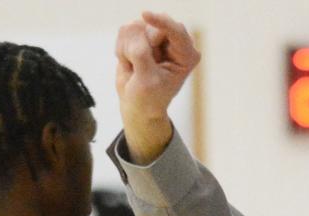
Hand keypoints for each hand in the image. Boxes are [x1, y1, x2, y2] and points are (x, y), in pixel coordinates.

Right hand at [115, 11, 199, 160]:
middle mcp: (174, 42)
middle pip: (153, 26)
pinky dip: (121, 49)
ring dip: (128, 50)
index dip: (160, 22)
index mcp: (187, 55)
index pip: (176, 31)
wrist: (137, 105)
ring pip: (136, 28)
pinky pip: (124, 31)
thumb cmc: (148, 99)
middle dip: (140, 46)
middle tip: (140, 68)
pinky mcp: (140, 34)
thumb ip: (141, 55)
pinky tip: (129, 63)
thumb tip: (133, 26)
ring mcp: (156, 36)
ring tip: (135, 69)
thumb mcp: (147, 82)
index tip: (145, 15)